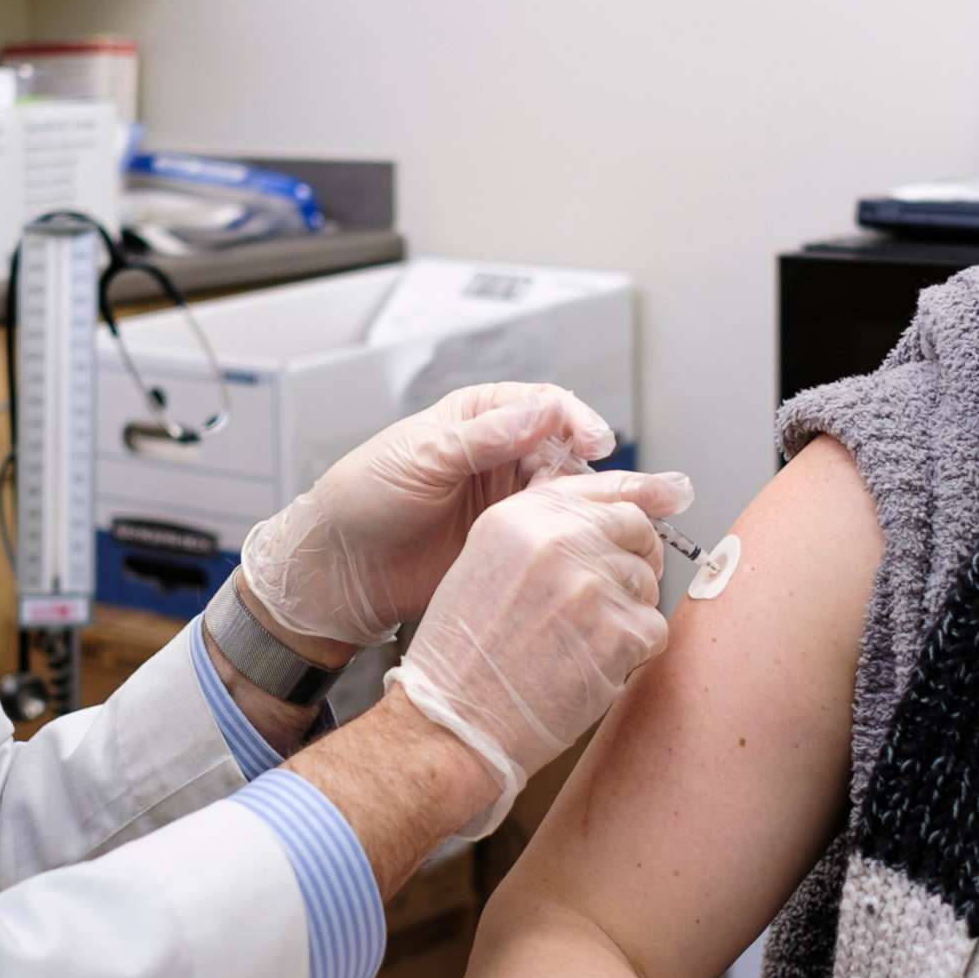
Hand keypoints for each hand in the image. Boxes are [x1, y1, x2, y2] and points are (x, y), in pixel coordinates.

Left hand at [241, 383, 615, 647]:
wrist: (338, 571)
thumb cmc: (361, 499)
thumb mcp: (420, 457)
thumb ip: (482, 437)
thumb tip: (542, 411)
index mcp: (479, 418)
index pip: (546, 406)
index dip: (576, 421)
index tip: (594, 443)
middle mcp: (500, 456)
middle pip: (570, 453)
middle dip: (604, 468)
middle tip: (638, 489)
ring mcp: (507, 503)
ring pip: (571, 497)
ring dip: (603, 505)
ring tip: (640, 518)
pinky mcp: (509, 545)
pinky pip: (555, 539)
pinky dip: (581, 541)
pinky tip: (603, 548)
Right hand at [385, 467, 688, 836]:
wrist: (453, 721)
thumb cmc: (463, 656)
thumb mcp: (485, 565)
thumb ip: (541, 534)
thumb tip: (603, 525)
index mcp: (522, 517)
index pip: (603, 489)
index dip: (631, 508)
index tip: (643, 526)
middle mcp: (558, 540)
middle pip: (636, 528)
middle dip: (638, 558)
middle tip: (616, 595)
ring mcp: (591, 585)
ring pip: (648, 583)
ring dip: (629, 613)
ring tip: (583, 643)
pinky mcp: (618, 633)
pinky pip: (653, 630)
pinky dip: (634, 653)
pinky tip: (590, 667)